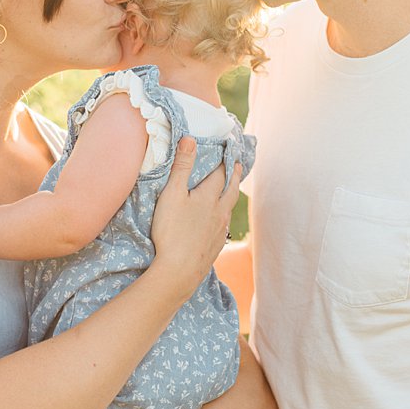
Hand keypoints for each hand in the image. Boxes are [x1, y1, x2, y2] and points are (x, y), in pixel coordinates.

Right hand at [148, 137, 243, 298]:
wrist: (180, 270)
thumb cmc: (172, 230)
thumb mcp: (172, 194)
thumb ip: (181, 167)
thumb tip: (190, 139)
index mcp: (210, 197)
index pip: (220, 173)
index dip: (223, 159)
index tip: (227, 148)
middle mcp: (220, 211)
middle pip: (231, 189)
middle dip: (234, 175)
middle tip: (237, 165)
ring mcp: (220, 230)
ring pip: (229, 208)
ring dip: (231, 195)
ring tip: (230, 189)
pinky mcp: (215, 245)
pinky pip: (224, 225)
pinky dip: (224, 215)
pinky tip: (218, 220)